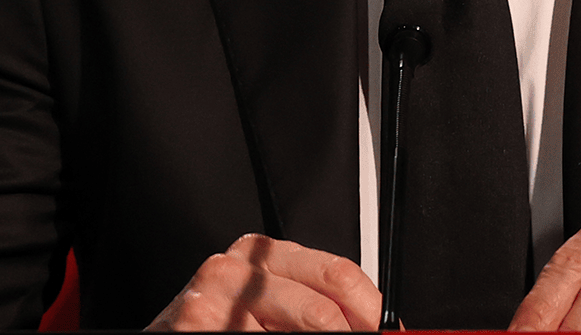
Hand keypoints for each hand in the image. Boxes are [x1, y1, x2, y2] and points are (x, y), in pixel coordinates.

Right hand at [147, 234, 382, 330]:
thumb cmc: (217, 328)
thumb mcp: (268, 307)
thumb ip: (316, 306)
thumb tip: (375, 325)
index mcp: (262, 253)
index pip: (338, 272)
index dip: (370, 311)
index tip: (384, 332)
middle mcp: (236, 269)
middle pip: (322, 310)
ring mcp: (213, 302)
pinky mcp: (197, 328)